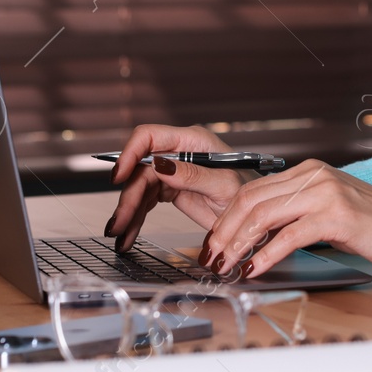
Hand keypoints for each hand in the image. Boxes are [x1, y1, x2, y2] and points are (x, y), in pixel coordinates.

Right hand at [105, 124, 240, 251]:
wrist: (253, 213)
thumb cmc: (249, 192)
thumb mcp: (224, 185)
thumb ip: (192, 175)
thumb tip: (161, 165)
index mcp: (193, 141)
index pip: (151, 137)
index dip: (130, 153)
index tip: (119, 176)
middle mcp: (180, 152)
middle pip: (141, 169)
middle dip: (128, 197)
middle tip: (118, 224)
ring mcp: (174, 171)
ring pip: (140, 187)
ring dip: (128, 212)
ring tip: (120, 235)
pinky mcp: (171, 189)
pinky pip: (147, 201)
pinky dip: (137, 218)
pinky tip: (129, 234)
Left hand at [164, 158, 371, 277]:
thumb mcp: (331, 214)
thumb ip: (297, 216)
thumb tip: (258, 239)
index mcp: (310, 171)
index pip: (252, 190)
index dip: (225, 218)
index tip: (213, 243)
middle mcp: (314, 175)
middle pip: (250, 200)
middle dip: (223, 232)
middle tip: (211, 258)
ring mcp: (326, 192)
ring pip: (263, 215)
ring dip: (237, 244)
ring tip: (226, 266)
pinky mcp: (337, 215)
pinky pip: (289, 235)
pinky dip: (266, 255)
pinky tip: (256, 270)